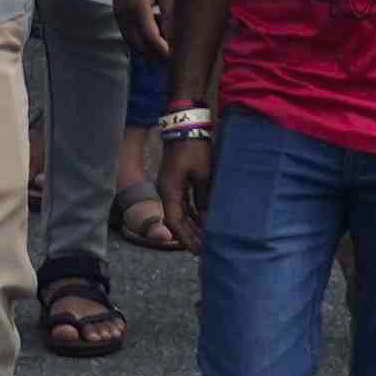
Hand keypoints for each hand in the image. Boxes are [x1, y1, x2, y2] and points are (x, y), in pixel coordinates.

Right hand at [146, 118, 214, 249]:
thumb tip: (208, 219)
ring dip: (192, 226)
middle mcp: (167, 191)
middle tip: (204, 250)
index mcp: (170, 190)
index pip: (175, 221)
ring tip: (206, 239)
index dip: (186, 238)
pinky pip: (184, 203)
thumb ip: (205, 198)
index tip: (198, 250)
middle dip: (190, 236)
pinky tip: (204, 221)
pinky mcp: (177, 181)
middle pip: (176, 220)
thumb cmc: (194, 148)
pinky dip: (193, 214)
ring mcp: (171, 186)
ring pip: (180, 213)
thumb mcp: (203, 174)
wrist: (186, 126)